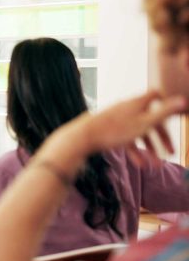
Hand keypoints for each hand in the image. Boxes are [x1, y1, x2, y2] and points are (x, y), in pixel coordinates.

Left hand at [67, 91, 185, 165]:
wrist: (82, 137)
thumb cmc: (114, 130)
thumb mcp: (144, 123)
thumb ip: (164, 113)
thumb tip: (184, 100)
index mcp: (137, 102)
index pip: (156, 95)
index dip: (167, 102)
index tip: (176, 114)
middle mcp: (127, 107)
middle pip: (149, 118)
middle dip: (161, 136)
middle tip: (172, 152)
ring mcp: (117, 118)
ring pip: (138, 132)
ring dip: (149, 148)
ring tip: (156, 165)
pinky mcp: (108, 129)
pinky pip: (125, 138)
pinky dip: (133, 150)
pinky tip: (139, 165)